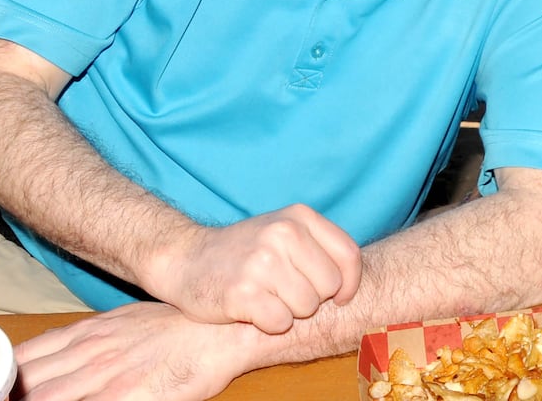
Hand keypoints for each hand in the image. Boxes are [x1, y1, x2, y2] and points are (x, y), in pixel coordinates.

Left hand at [14, 302, 258, 400]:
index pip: (26, 358)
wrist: (221, 330)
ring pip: (50, 399)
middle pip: (31, 386)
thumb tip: (53, 356)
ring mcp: (107, 377)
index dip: (3, 380)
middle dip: (12, 398)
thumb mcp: (124, 321)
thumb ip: (86, 340)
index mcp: (88, 334)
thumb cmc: (177, 327)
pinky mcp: (129, 398)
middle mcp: (90, 353)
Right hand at [146, 203, 361, 333]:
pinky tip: (252, 309)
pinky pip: (280, 323)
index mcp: (299, 216)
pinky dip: (269, 324)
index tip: (339, 296)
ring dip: (289, 311)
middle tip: (285, 291)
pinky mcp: (243, 292)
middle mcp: (283, 233)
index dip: (349, 283)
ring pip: (306, 307)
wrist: (187, 260)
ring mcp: (262, 262)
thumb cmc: (245, 252)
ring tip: (267, 296)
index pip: (349, 255)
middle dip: (313, 298)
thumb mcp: (284, 232)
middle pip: (329, 286)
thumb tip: (354, 282)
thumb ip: (320, 247)